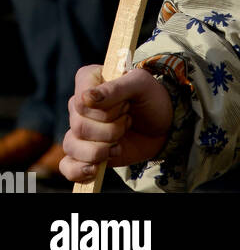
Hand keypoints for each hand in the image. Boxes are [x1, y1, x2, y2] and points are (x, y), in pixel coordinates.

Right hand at [60, 64, 173, 181]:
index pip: (81, 100)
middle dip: (110, 130)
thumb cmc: (151, 98)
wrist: (162, 126)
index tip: (126, 105)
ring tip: (118, 145)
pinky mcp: (83, 153)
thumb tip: (86, 97)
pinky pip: (67, 165)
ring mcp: (80, 130)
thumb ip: (116, 88)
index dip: (105, 110)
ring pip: (71, 145)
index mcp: (90, 80)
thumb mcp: (141, 85)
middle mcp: (80, 105)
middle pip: (78, 125)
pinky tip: (95, 169)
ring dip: (100, 150)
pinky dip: (79, 170)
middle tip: (128, 121)